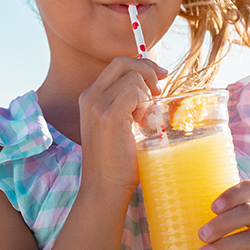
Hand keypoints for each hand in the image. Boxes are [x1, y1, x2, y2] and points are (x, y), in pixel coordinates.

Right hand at [76, 56, 167, 196]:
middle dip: (147, 69)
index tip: (159, 77)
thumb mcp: (118, 125)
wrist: (104, 187)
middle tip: (159, 90)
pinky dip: (145, 103)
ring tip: (145, 119)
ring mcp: (97, 105)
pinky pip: (134, 91)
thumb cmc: (116, 161)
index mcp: (90, 97)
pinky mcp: (109, 116)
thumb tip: (153, 89)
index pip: (117, 65)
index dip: (141, 66)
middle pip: (122, 62)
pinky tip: (143, 122)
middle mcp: (90, 97)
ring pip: (133, 77)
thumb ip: (127, 105)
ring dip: (147, 94)